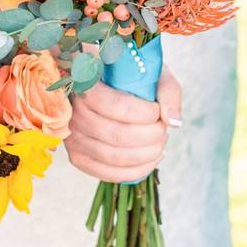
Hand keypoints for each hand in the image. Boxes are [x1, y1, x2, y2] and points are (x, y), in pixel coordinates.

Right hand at [65, 70, 181, 182]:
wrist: (105, 85)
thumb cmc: (130, 78)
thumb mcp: (151, 73)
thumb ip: (167, 91)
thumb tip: (173, 122)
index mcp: (87, 85)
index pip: (120, 107)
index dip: (147, 114)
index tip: (157, 111)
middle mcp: (74, 113)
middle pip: (120, 136)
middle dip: (152, 136)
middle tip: (163, 129)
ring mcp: (73, 138)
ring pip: (116, 157)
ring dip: (148, 154)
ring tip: (160, 142)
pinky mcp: (78, 158)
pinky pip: (109, 174)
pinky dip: (137, 170)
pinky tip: (152, 158)